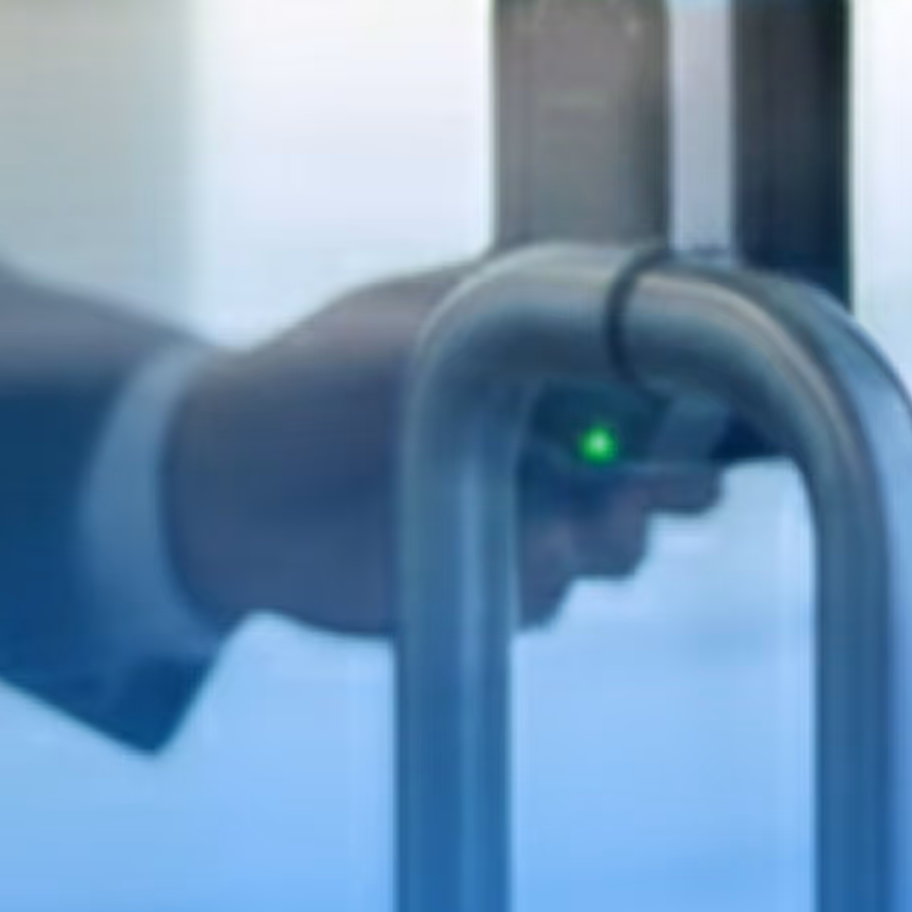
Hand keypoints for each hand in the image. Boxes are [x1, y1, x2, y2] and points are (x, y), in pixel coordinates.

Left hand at [160, 258, 723, 641]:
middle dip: (678, 479)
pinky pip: (550, 596)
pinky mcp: (486, 580)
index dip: (683, 389)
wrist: (213, 491)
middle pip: (658, 462)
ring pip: (618, 538)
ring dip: (618, 538)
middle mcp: (537, 433)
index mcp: (527, 355)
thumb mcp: (400, 329)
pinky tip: (526, 565)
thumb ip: (500, 325)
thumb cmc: (298, 384)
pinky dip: (545, 585)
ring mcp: (518, 509)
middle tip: (674, 487)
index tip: (697, 407)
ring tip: (591, 530)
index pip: (643, 367)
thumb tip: (599, 314)